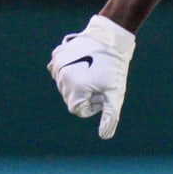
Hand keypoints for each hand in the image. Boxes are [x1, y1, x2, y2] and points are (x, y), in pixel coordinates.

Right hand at [49, 15, 135, 138]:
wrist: (111, 38)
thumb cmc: (115, 68)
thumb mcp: (115, 94)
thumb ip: (110, 116)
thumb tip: (104, 136)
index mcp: (75, 89)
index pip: (78, 110)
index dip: (92, 104)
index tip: (102, 93)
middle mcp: (62, 78)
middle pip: (70, 98)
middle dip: (84, 94)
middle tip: (99, 80)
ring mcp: (57, 65)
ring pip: (64, 85)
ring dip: (77, 83)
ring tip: (92, 71)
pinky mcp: (57, 55)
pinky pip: (58, 70)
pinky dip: (68, 70)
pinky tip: (81, 63)